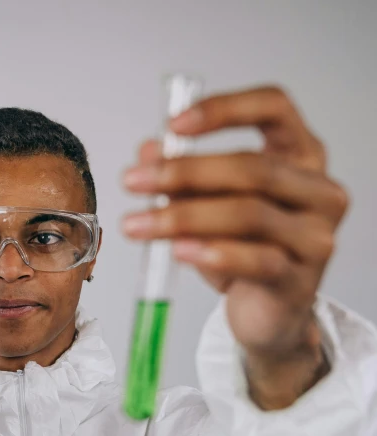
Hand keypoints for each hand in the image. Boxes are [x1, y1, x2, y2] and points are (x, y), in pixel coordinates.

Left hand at [121, 86, 348, 408]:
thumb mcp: (205, 206)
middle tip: (132, 181)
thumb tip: (148, 151)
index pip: (275, 108)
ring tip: (135, 224)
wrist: (266, 314)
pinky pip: (257, 260)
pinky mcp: (302, 280)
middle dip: (184, 172)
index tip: (173, 125)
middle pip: (253, 167)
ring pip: (248, 214)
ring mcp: (316, 236)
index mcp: (300, 156)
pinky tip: (177, 250)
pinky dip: (213, 253)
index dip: (224, 109)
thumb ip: (181, 176)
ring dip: (182, 216)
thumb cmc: (241, 249)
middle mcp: (318, 191)